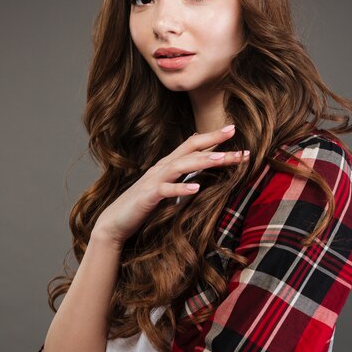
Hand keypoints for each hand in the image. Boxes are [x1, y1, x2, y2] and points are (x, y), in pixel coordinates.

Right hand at [93, 124, 248, 245]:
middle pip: (190, 150)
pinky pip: (166, 190)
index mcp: (168, 165)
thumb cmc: (143, 206)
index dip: (212, 136)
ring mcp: (154, 181)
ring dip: (202, 161)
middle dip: (214, 142)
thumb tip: (202, 172)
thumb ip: (182, 177)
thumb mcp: (167, 188)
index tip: (233, 129)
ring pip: (180, 165)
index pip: (192, 144)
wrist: (115, 222)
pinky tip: (196, 188)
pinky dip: (181, 188)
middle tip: (236, 137)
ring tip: (222, 158)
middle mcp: (161, 168)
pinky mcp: (147, 197)